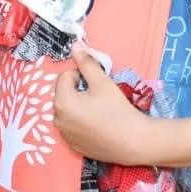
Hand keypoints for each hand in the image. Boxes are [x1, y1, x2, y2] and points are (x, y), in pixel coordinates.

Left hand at [52, 48, 155, 162]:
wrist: (133, 142)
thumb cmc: (117, 109)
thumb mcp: (102, 82)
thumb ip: (86, 63)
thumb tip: (75, 45)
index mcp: (61, 101)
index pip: (65, 76)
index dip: (81, 76)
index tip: (97, 85)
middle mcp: (57, 119)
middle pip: (64, 94)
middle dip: (78, 92)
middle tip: (99, 98)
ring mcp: (64, 134)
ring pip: (67, 111)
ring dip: (78, 107)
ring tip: (99, 112)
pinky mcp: (72, 145)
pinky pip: (72, 127)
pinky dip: (80, 123)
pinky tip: (97, 126)